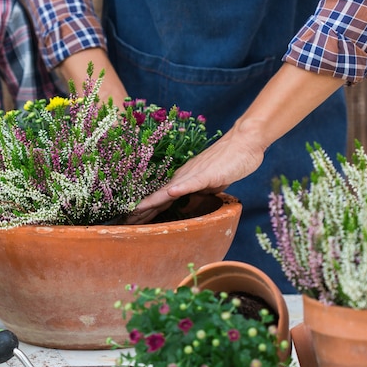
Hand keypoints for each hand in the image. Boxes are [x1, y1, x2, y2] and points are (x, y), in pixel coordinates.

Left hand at [128, 128, 265, 223]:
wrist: (244, 143)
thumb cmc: (228, 163)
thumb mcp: (208, 185)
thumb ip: (195, 194)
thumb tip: (184, 208)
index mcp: (181, 181)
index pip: (158, 199)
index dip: (144, 211)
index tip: (129, 221)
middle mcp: (181, 177)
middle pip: (157, 197)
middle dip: (140, 212)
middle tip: (122, 222)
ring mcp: (193, 175)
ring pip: (168, 190)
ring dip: (152, 201)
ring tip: (134, 211)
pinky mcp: (207, 174)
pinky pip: (192, 182)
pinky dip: (180, 188)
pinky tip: (169, 193)